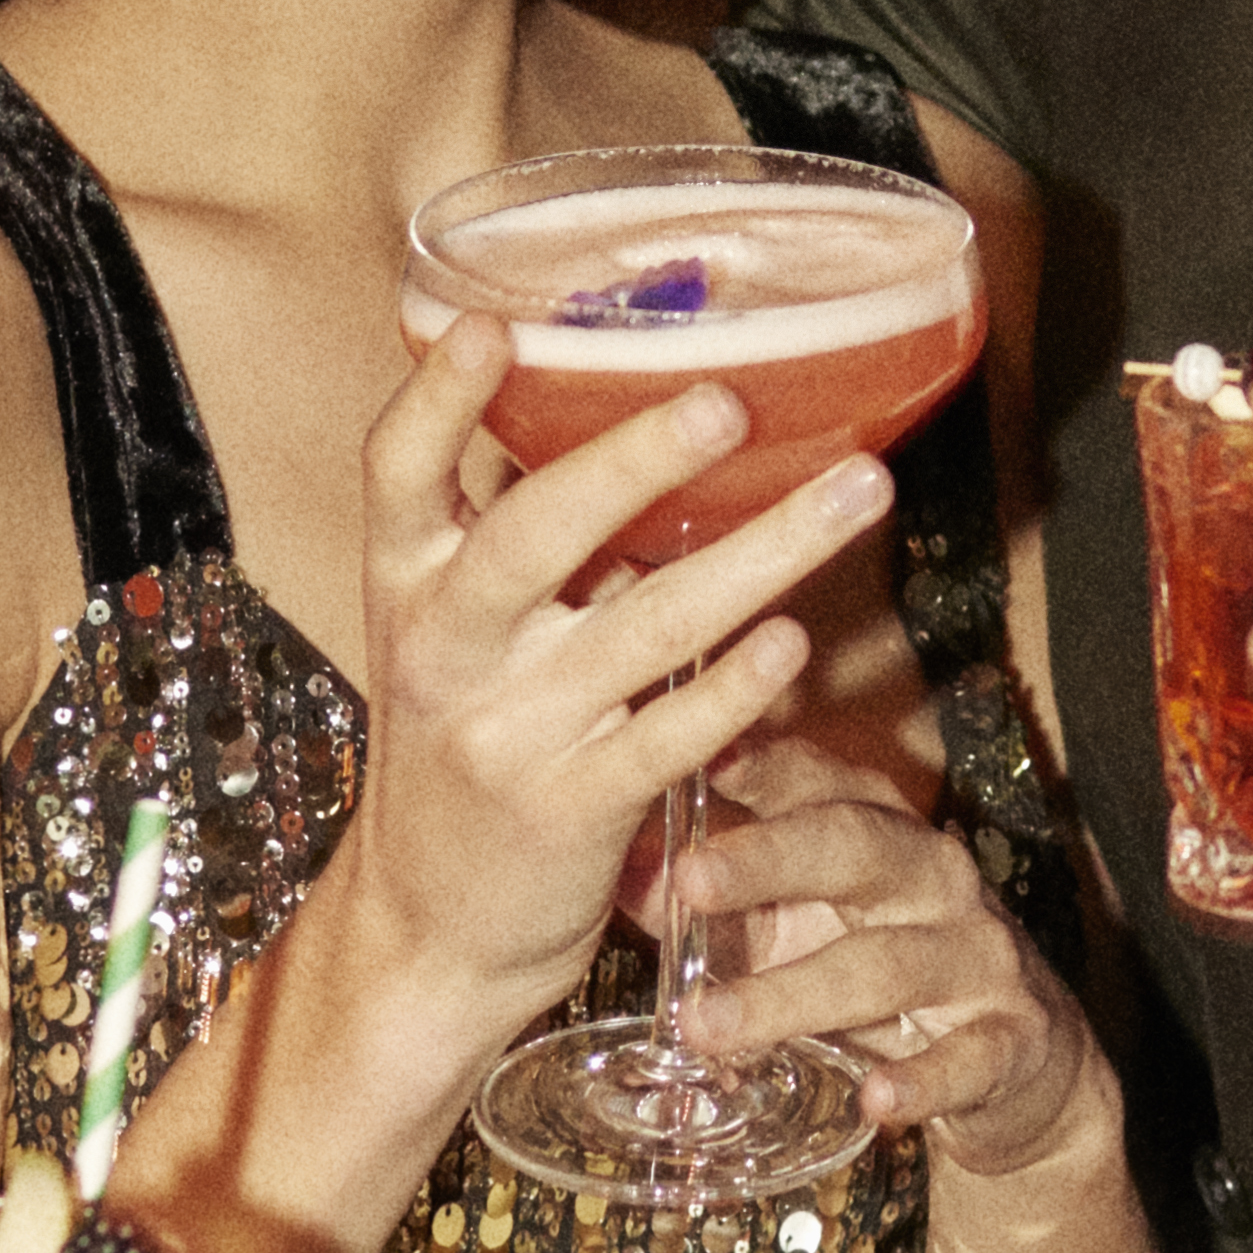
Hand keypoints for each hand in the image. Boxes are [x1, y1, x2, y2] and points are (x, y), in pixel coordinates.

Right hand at [333, 308, 893, 1039]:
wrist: (427, 928)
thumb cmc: (461, 742)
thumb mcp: (448, 630)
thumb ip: (508, 531)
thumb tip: (610, 396)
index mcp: (406, 582)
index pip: (397, 471)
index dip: (439, 395)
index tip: (496, 324)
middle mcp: (445, 646)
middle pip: (534, 533)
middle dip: (633, 461)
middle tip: (728, 401)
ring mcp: (510, 731)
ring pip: (647, 627)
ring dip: (763, 552)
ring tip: (855, 489)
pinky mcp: (572, 811)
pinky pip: (670, 737)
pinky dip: (738, 688)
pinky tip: (795, 640)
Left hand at [688, 761, 1108, 1174]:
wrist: (1024, 1066)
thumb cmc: (880, 972)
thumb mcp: (799, 924)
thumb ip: (710, 898)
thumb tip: (606, 860)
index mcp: (879, 834)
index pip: (818, 782)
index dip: (759, 766)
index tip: (690, 752)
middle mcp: (934, 878)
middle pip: (854, 847)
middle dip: (770, 859)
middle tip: (688, 878)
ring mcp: (978, 958)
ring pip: (887, 964)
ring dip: (793, 996)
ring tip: (708, 1028)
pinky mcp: (1013, 1042)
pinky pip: (969, 1058)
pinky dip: (923, 1079)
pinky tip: (877, 1099)